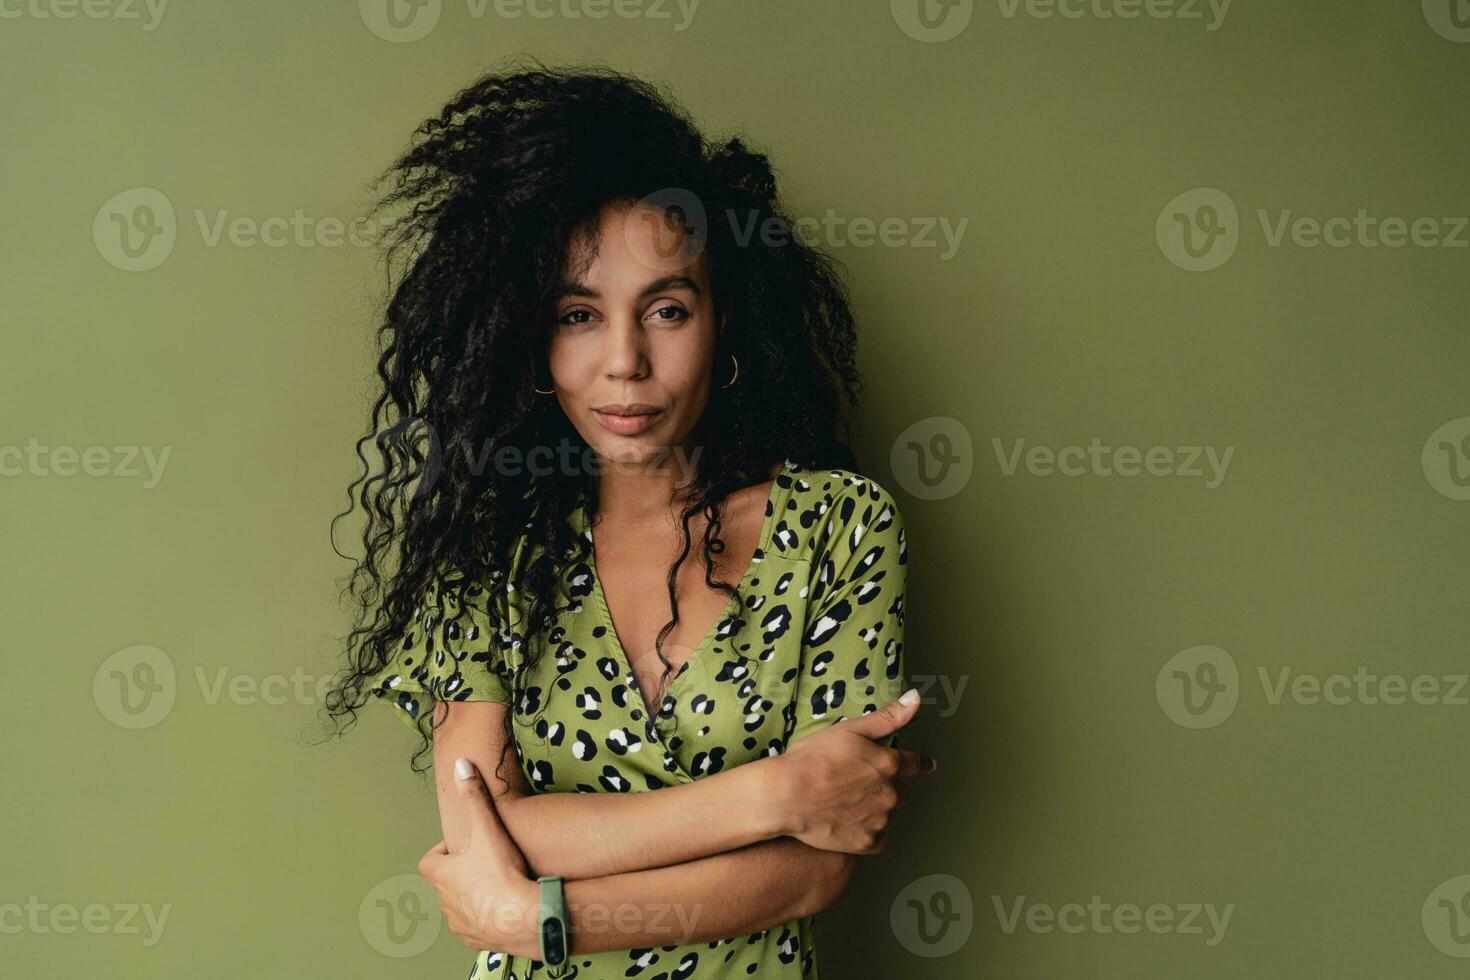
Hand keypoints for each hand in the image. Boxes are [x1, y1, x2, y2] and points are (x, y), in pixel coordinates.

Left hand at [417, 757, 543, 958]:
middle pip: (445, 883)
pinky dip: (484, 918)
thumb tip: (460, 764)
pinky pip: (475, 927)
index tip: (462, 846)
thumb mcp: (488, 829)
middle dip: (461, 872)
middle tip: (484, 861)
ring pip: (459, 906)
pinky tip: (504, 908)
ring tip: (496, 884)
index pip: (429, 860)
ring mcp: (459, 923)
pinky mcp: (476, 940)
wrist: (523, 918)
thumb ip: (475, 796)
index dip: (443, 851)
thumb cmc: (501, 874)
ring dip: (471, 896)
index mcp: (441, 876)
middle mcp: (445, 901)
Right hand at [775, 688, 936, 853]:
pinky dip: (868, 832)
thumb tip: (915, 698)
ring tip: (847, 803)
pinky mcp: (867, 843)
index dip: (919, 763)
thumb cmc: (813, 759)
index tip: (926, 765)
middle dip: (886, 787)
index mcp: (888, 763)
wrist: (787, 795)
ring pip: (888, 815)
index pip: (915, 763)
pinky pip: (878, 839)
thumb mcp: (850, 729)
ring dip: (877, 810)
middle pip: (900, 791)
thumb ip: (887, 717)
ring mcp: (880, 820)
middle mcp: (890, 793)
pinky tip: (849, 823)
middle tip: (858, 784)